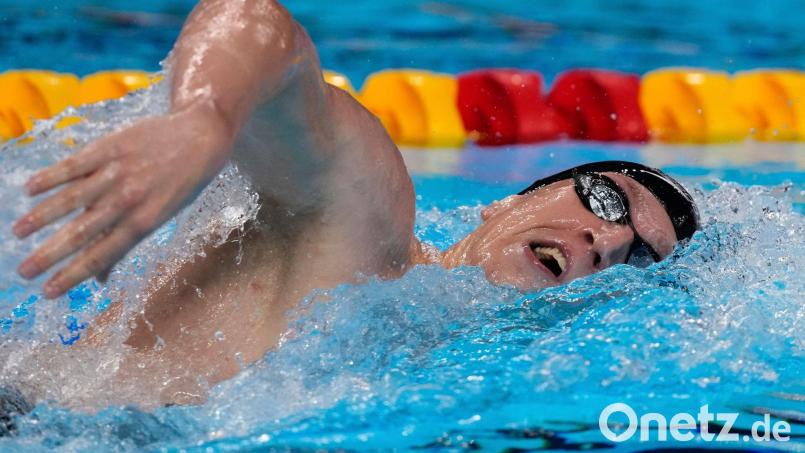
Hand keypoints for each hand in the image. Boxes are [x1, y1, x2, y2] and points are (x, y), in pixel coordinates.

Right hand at [14, 104, 233, 297]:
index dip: (73, 275)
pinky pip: (75, 164)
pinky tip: (29, 189)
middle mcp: (129, 199)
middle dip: (51, 254)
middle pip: (83, 232)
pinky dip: (51, 177)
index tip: (48, 292)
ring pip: (73, 198)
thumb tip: (100, 280)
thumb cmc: (180, 183)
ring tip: (19, 232)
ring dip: (42, 216)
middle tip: (24, 272)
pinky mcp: (111, 147)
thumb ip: (126, 243)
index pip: (102, 255)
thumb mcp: (162, 216)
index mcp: (144, 222)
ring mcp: (118, 172)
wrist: (201, 136)